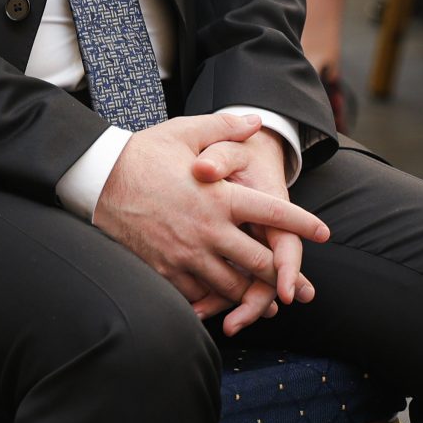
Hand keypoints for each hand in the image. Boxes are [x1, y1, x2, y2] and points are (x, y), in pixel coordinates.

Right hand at [93, 113, 329, 328]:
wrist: (98, 180)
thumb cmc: (143, 153)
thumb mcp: (185, 131)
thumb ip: (225, 127)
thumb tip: (257, 121)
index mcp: (220, 196)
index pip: (274, 212)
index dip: (304, 224)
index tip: (324, 233)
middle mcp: (209, 229)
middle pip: (260, 261)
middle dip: (282, 274)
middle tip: (296, 284)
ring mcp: (188, 254)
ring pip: (233, 285)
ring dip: (250, 293)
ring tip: (264, 299)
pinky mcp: (166, 270)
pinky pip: (199, 296)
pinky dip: (213, 300)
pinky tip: (219, 301)